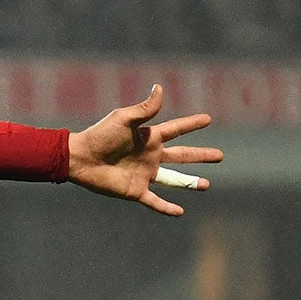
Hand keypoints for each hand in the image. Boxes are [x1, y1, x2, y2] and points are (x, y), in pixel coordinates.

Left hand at [67, 84, 221, 216]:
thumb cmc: (100, 135)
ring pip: (174, 179)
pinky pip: (155, 201)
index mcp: (149, 137)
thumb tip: (159, 88)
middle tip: (220, 156)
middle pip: (182, 155)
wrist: (80, 158)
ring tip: (207, 185)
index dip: (191, 124)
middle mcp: (150, 156)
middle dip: (201, 155)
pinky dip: (167, 207)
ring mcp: (144, 174)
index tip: (208, 119)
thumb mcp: (124, 119)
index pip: (176, 129)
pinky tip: (180, 212)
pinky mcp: (135, 190)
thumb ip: (145, 109)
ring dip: (191, 182)